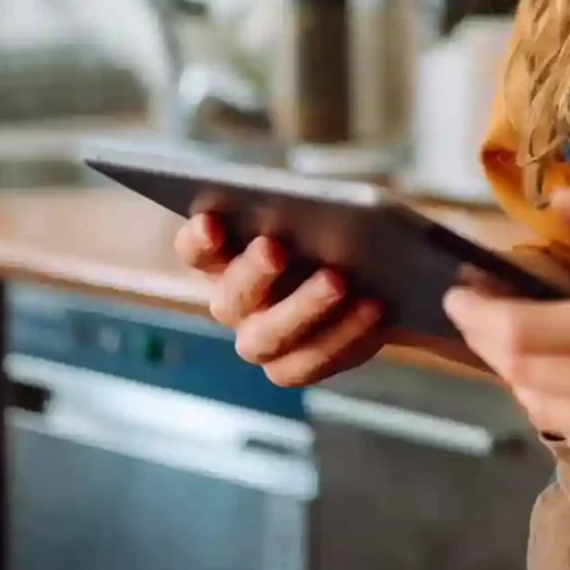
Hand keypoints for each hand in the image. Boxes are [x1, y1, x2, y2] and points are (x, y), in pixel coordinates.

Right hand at [173, 211, 389, 387]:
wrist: (374, 278)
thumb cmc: (335, 232)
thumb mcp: (323, 211)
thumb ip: (310, 207)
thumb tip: (324, 203)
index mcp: (226, 257)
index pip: (195, 249)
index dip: (198, 238)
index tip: (211, 221)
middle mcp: (235, 303)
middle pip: (230, 298)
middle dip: (252, 272)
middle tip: (275, 247)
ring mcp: (261, 340)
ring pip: (267, 338)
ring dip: (302, 308)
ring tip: (339, 281)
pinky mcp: (294, 366)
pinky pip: (310, 361)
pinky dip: (344, 335)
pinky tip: (373, 307)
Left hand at [440, 189, 569, 490]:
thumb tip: (557, 202)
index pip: (523, 333)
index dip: (478, 318)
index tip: (460, 296)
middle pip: (522, 376)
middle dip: (492, 344)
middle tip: (490, 316)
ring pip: (544, 413)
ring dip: (526, 378)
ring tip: (539, 346)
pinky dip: (564, 414)